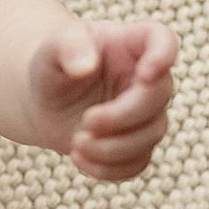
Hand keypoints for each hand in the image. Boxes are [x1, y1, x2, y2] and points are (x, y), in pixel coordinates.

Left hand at [29, 19, 178, 181]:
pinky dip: (108, 169)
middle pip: (158, 97)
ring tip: (76, 143)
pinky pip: (137, 163)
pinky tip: (79, 159)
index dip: (164, 56)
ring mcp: (146, 113)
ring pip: (151, 136)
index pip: (163, 40)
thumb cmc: (53, 65)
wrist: (44, 99)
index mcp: (132, 44)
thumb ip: (68, 47)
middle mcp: (147, 78)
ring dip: (113, 147)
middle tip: (86, 122)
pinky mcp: (135, 144)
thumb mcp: (52, 48)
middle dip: (122, 116)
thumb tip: (85, 67)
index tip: (144, 74)